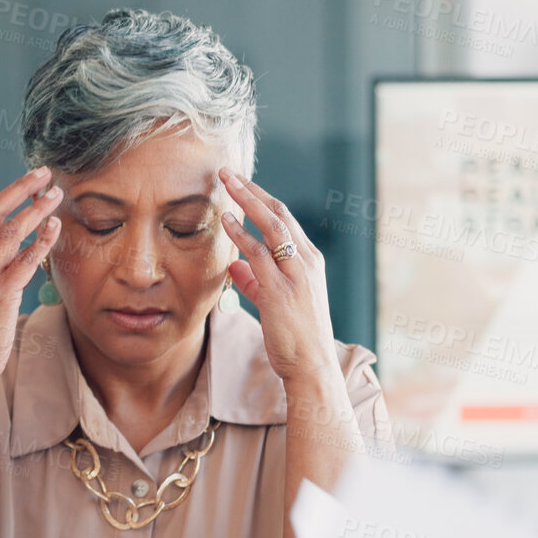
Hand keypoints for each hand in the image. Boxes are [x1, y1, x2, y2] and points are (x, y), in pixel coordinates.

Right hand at [0, 166, 63, 380]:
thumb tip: (16, 249)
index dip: (11, 193)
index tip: (32, 180)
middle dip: (20, 189)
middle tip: (45, 174)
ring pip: (9, 233)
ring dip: (34, 211)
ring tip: (55, 196)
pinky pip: (22, 262)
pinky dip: (40, 243)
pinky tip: (55, 230)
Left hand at [217, 167, 335, 383]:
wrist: (312, 366)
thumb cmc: (295, 337)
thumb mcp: (274, 303)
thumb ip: (254, 282)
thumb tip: (234, 264)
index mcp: (308, 262)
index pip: (284, 219)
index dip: (261, 198)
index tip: (240, 182)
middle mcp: (306, 262)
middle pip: (279, 213)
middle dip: (252, 189)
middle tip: (228, 171)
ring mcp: (296, 275)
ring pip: (272, 226)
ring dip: (246, 201)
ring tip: (225, 182)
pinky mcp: (282, 292)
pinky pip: (260, 255)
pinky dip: (241, 235)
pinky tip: (226, 221)